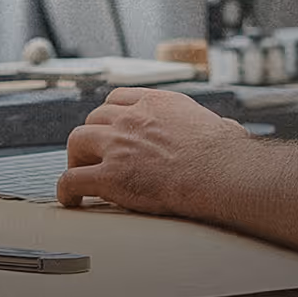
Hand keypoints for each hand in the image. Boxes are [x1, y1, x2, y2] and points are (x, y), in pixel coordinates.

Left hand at [57, 87, 249, 217]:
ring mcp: (118, 145)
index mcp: (156, 103)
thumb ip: (215, 125)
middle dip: (91, 136)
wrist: (220, 172)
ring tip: (78, 172)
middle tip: (92, 153)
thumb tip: (230, 129)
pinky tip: (69, 198)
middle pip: (94, 118)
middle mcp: (132, 118)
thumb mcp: (219, 125)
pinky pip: (74, 178)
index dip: (109, 113)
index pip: (118, 98)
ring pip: (77, 141)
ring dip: (75, 157)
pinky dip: (66, 189)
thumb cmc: (226, 154)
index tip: (108, 125)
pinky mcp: (111, 176)